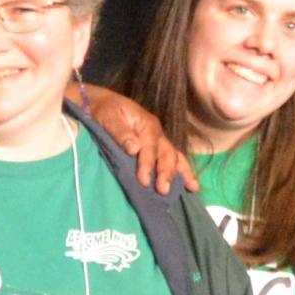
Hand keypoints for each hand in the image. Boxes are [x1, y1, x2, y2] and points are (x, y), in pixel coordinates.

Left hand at [75, 82, 197, 194]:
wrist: (101, 103)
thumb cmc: (104, 110)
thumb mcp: (108, 118)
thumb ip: (120, 133)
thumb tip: (134, 149)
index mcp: (147, 125)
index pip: (150, 148)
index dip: (147, 165)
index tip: (143, 181)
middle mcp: (157, 133)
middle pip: (167, 154)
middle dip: (167, 173)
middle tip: (164, 191)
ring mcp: (159, 140)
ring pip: (175, 156)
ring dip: (183, 173)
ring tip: (192, 188)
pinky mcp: (156, 147)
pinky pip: (172, 159)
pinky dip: (182, 171)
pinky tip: (189, 184)